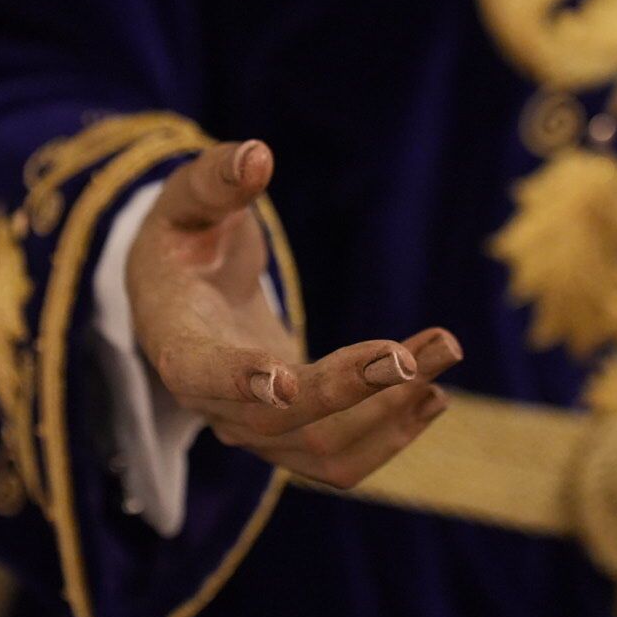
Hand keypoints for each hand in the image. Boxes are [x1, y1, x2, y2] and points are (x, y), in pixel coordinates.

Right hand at [127, 139, 462, 488]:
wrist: (183, 300)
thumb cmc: (184, 241)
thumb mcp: (187, 202)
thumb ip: (217, 179)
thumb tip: (257, 156)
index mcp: (176, 342)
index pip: (200, 374)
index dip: (239, 381)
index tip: (287, 380)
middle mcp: (212, 404)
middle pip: (281, 424)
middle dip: (354, 390)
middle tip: (414, 352)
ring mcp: (254, 430)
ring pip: (322, 454)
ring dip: (390, 416)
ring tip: (440, 355)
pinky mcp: (292, 437)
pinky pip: (341, 459)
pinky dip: (392, 434)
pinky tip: (435, 395)